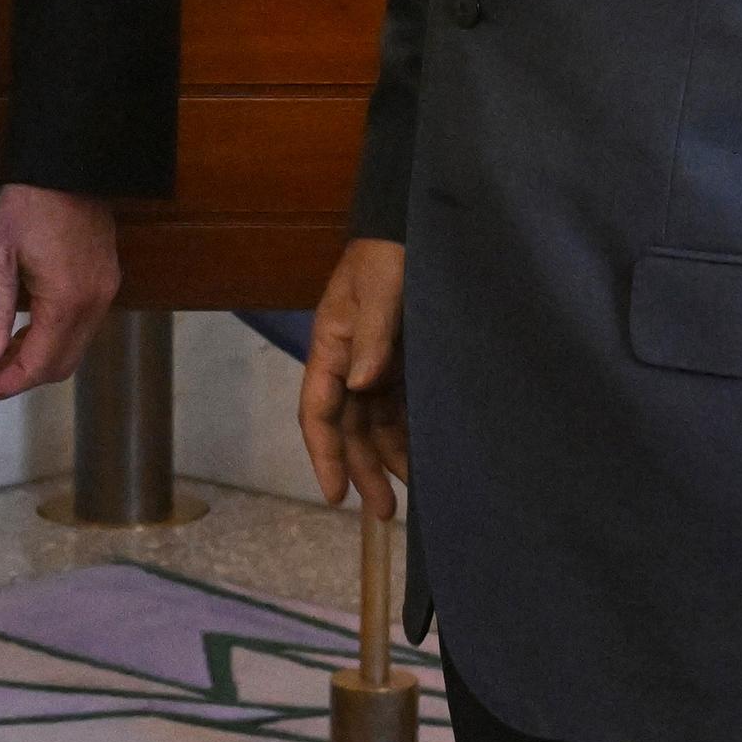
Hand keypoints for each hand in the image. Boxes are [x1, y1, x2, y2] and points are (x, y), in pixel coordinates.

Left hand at [0, 184, 118, 401]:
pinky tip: (26, 332)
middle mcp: (93, 304)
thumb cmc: (28, 204)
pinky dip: (54, 342)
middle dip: (20, 379)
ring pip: (73, 351)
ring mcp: (105, 293)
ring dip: (37, 362)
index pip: (35, 365)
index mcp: (65, 301)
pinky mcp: (107, 282)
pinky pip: (82, 329)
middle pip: (59, 366)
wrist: (68, 165)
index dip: (3, 387)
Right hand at [299, 239, 408, 519]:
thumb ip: (373, 336)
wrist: (415, 228)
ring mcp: (376, 364)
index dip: (324, 454)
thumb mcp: (381, 289)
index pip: (319, 410)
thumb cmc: (391, 255)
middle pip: (349, 427)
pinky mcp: (402, 363)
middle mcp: (350, 363)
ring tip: (409, 496)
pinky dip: (407, 435)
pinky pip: (399, 409)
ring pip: (375, 424)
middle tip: (382, 512)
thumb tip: (362, 385)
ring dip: (387, 458)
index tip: (334, 495)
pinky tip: (422, 458)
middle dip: (361, 469)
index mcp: (332, 346)